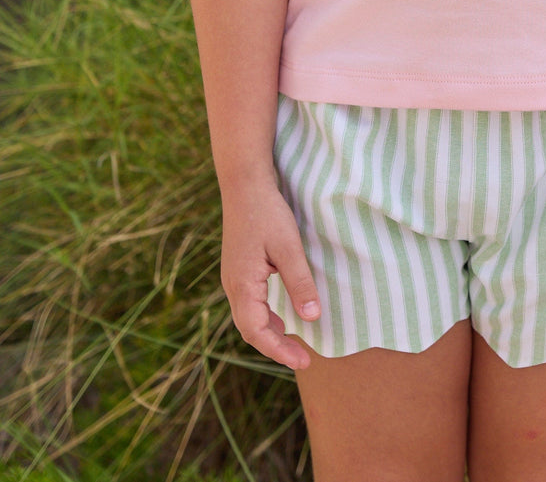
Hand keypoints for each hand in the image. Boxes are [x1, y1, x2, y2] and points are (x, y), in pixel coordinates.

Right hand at [220, 180, 319, 370]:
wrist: (245, 184)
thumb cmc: (267, 212)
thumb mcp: (288, 247)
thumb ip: (299, 283)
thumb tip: (312, 319)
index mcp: (242, 284)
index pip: (256, 331)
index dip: (279, 350)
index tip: (304, 362)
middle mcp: (232, 286)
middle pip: (250, 329)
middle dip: (276, 347)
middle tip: (304, 358)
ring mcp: (233, 278)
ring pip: (249, 317)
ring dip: (270, 333)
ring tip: (296, 343)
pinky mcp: (238, 270)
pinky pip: (250, 304)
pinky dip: (266, 317)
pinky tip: (282, 316)